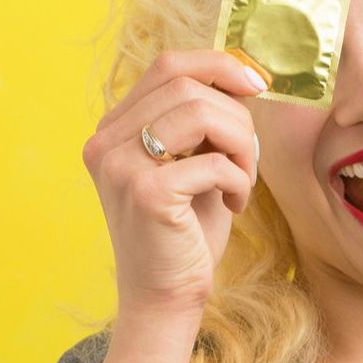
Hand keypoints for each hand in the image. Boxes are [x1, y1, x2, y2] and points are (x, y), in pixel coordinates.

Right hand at [80, 49, 267, 317]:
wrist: (166, 297)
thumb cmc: (186, 232)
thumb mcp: (192, 162)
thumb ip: (204, 119)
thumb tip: (244, 73)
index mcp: (113, 129)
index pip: (167, 65)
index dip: (218, 64)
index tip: (256, 84)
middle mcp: (106, 142)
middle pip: (188, 85)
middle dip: (237, 115)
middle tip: (247, 157)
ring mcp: (120, 166)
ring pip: (202, 113)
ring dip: (241, 144)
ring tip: (243, 179)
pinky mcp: (146, 193)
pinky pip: (214, 161)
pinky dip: (239, 178)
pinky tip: (235, 204)